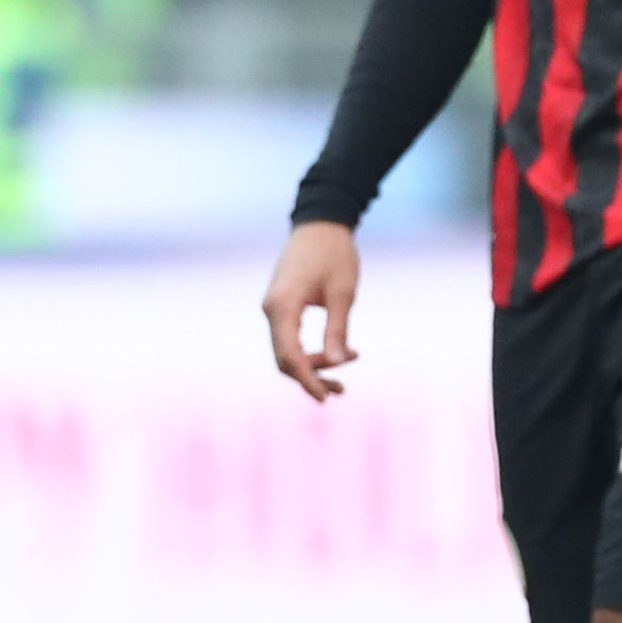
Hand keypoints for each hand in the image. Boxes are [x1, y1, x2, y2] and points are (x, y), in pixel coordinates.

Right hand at [261, 220, 362, 400]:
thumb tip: (337, 363)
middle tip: (342, 388)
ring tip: (350, 363)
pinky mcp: (281, 306)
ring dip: (314, 364)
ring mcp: (274, 308)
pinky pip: (289, 338)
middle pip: (284, 358)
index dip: (307, 380)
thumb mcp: (343, 294)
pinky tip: (338, 353)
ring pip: (286, 350)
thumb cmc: (334, 255)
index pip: (289, 355)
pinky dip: (310, 350)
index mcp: (283, 306)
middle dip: (312, 376)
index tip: (325, 398)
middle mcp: (272, 310)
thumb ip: (337, 330)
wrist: (320, 224)